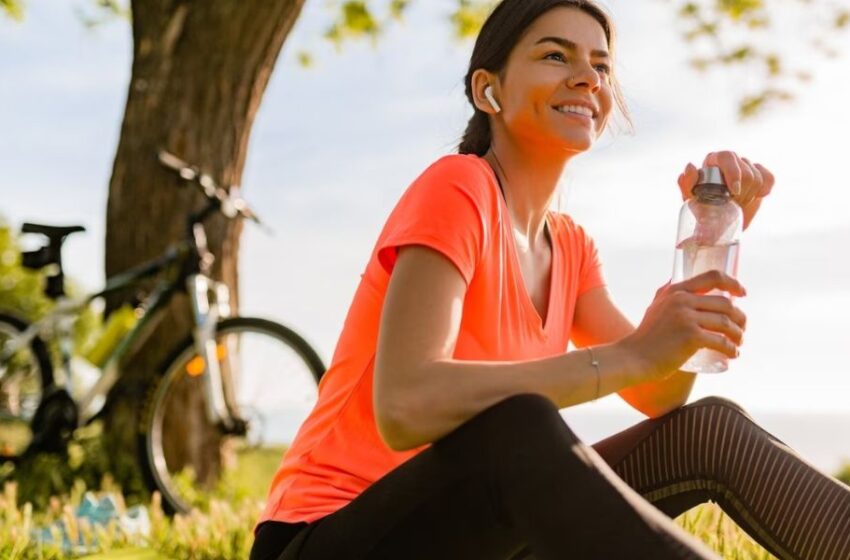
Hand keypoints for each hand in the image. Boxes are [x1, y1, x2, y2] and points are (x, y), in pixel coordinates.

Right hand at [621, 270, 747, 381]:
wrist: (633, 357)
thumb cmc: (646, 337)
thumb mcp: (655, 307)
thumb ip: (667, 294)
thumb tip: (680, 283)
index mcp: (675, 290)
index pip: (713, 277)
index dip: (733, 283)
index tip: (742, 293)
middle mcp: (682, 300)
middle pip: (725, 304)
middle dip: (740, 318)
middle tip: (741, 329)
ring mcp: (686, 318)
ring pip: (726, 323)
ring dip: (738, 334)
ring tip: (738, 344)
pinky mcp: (691, 337)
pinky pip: (721, 341)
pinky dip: (731, 349)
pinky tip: (733, 354)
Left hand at [677, 151, 774, 230]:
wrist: (720, 224)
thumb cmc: (702, 210)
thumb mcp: (690, 200)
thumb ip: (686, 184)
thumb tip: (690, 166)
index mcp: (712, 161)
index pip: (726, 156)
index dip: (733, 172)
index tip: (734, 191)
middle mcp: (730, 161)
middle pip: (745, 169)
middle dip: (741, 191)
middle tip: (732, 204)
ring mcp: (746, 167)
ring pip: (757, 177)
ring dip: (749, 195)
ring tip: (738, 204)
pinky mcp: (760, 176)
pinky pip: (769, 178)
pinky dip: (765, 190)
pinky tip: (757, 197)